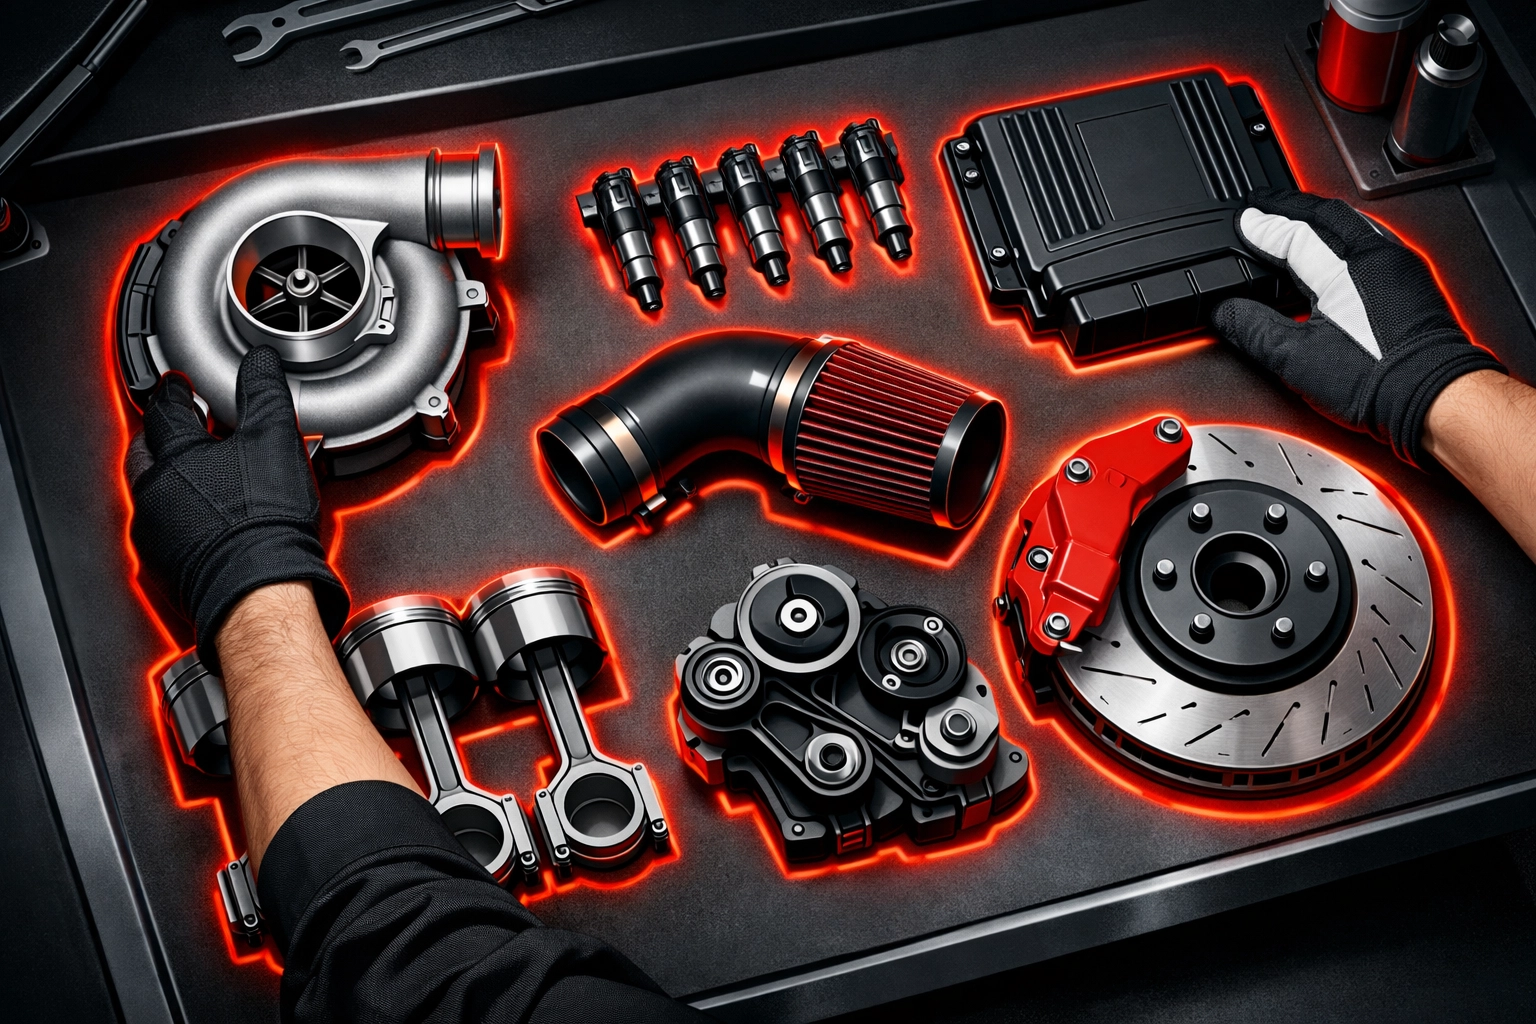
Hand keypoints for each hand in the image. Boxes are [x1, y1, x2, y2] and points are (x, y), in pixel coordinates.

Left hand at [126, 346, 347, 671]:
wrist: (258, 588)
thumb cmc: (263, 521)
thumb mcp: (275, 439)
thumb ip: (263, 394)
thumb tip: (259, 363)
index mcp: (178, 455)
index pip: (167, 410)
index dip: (175, 393)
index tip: (178, 386)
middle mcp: (156, 491)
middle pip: (145, 452)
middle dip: (158, 437)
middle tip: (174, 429)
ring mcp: (156, 532)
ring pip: (150, 494)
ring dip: (166, 481)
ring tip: (191, 477)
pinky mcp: (165, 567)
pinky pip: (162, 532)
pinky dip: (177, 521)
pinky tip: (199, 524)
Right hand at [1212, 187, 1504, 466]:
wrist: (1434, 397)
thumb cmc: (1378, 381)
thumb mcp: (1295, 359)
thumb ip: (1253, 329)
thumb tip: (1225, 312)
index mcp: (1344, 268)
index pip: (1293, 233)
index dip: (1263, 225)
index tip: (1243, 220)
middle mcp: (1376, 255)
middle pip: (1326, 214)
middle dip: (1290, 207)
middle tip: (1263, 206)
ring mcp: (1399, 264)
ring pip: (1352, 220)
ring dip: (1318, 216)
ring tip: (1293, 218)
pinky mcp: (1412, 279)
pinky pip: (1372, 237)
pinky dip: (1344, 232)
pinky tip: (1336, 246)